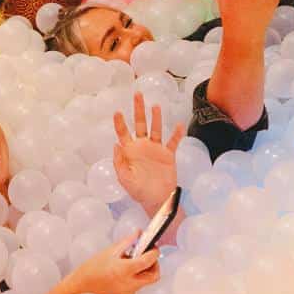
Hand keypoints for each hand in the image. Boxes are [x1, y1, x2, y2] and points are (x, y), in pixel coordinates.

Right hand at [65, 232, 160, 293]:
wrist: (78, 290)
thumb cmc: (89, 270)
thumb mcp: (108, 252)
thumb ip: (127, 242)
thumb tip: (139, 233)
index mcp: (125, 270)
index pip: (149, 260)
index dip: (154, 251)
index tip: (152, 246)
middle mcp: (130, 283)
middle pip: (154, 275)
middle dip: (155, 264)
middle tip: (147, 255)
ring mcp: (128, 292)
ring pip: (146, 281)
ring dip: (144, 271)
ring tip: (131, 262)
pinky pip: (136, 286)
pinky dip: (135, 277)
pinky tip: (123, 271)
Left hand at [113, 92, 182, 212]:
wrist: (157, 199)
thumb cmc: (138, 191)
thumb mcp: (124, 179)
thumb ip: (119, 162)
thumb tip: (115, 145)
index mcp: (130, 151)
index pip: (123, 132)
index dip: (120, 122)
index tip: (117, 112)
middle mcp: (142, 146)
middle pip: (140, 124)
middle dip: (138, 109)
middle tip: (138, 94)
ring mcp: (156, 149)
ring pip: (156, 129)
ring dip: (156, 118)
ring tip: (155, 106)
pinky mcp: (168, 155)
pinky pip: (173, 142)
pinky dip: (176, 134)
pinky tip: (178, 125)